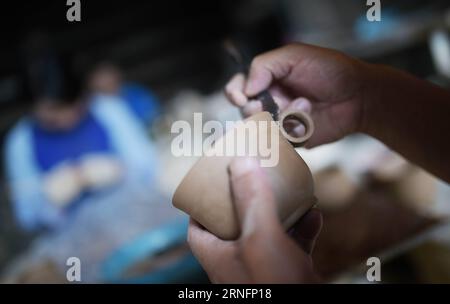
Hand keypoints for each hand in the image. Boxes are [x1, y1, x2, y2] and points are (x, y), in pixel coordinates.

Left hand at [188, 157, 321, 282]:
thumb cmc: (275, 286)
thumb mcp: (260, 237)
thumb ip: (251, 199)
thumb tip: (240, 161)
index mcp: (217, 255)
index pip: (197, 225)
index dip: (202, 202)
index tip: (213, 181)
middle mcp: (237, 262)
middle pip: (235, 223)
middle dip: (247, 199)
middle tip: (255, 178)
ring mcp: (263, 269)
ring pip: (267, 231)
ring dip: (281, 210)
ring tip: (291, 191)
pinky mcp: (288, 274)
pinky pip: (293, 244)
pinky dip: (303, 229)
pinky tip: (315, 216)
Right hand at [225, 43, 368, 147]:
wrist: (359, 96)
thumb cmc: (331, 71)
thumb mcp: (295, 56)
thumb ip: (265, 65)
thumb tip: (245, 88)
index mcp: (268, 81)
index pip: (238, 88)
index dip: (234, 93)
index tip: (240, 97)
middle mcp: (271, 102)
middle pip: (246, 111)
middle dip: (255, 109)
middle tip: (267, 106)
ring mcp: (281, 122)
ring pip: (262, 129)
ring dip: (280, 117)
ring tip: (304, 105)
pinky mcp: (293, 139)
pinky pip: (281, 141)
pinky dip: (293, 130)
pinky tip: (309, 120)